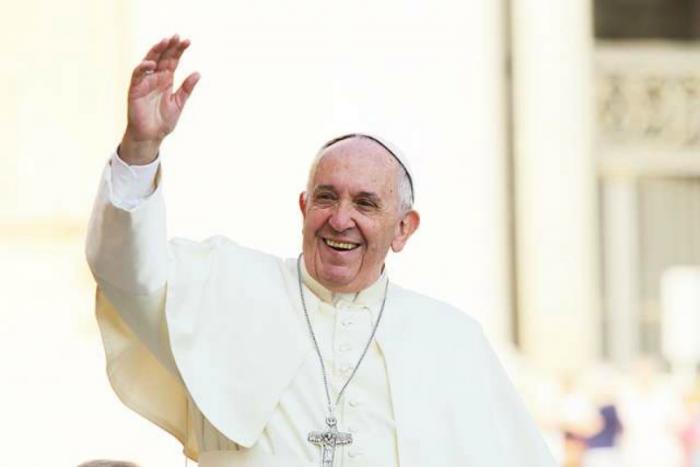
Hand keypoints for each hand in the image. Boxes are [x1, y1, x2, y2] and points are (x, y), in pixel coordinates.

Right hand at [119, 35, 199, 164]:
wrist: (150, 136)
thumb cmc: (163, 121)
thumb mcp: (179, 103)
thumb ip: (186, 89)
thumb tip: (198, 73)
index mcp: (166, 80)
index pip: (173, 60)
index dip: (179, 50)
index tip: (187, 41)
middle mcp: (155, 78)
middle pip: (162, 57)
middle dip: (169, 46)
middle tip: (177, 37)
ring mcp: (144, 82)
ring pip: (149, 61)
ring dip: (156, 51)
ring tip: (165, 42)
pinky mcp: (135, 89)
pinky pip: (137, 75)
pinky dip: (143, 67)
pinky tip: (152, 63)